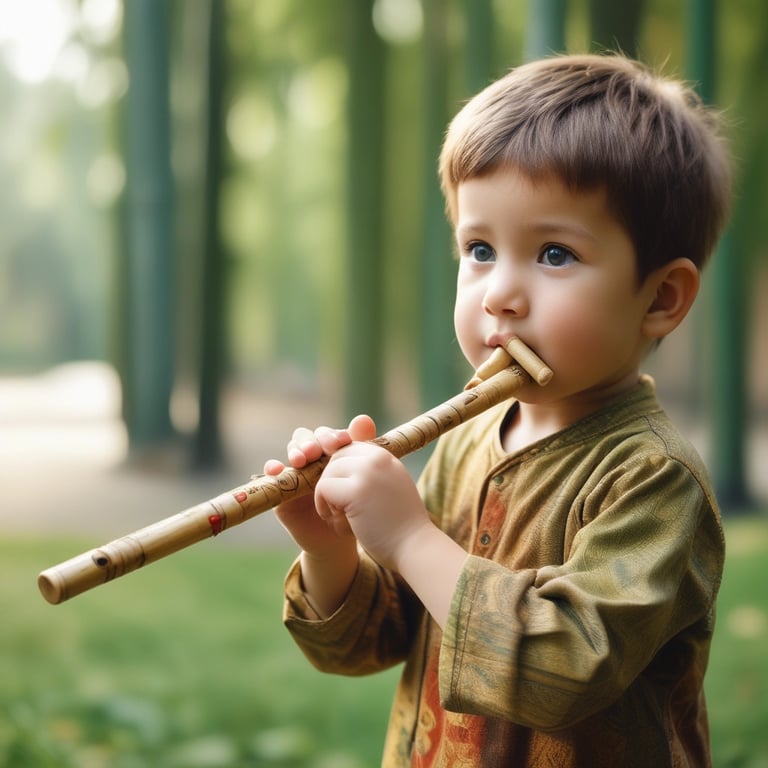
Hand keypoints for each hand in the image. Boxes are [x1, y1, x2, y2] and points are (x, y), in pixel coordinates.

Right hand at [264, 415, 376, 556]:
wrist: (342, 543)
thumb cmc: (356, 509)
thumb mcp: (362, 479)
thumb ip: (361, 448)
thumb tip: (363, 418)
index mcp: (332, 455)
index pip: (326, 435)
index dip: (331, 435)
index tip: (342, 440)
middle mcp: (312, 462)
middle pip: (306, 438)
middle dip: (312, 440)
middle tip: (319, 450)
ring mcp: (296, 476)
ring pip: (292, 452)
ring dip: (296, 450)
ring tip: (303, 459)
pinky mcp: (282, 493)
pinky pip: (272, 477)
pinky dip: (272, 469)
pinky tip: (277, 469)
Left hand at [314, 436, 431, 571]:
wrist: (415, 548)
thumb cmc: (399, 525)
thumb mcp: (389, 488)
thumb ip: (372, 474)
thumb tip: (337, 464)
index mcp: (386, 456)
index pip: (349, 450)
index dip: (340, 472)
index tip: (344, 495)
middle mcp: (378, 458)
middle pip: (335, 458)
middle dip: (332, 482)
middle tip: (340, 508)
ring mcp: (368, 472)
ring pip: (328, 472)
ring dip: (326, 495)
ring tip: (339, 515)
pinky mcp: (356, 490)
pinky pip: (323, 487)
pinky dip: (323, 505)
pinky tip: (337, 520)